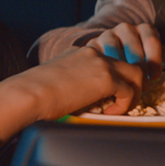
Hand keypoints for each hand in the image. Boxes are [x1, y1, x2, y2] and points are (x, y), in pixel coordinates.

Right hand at [0, 46, 142, 142]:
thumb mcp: (56, 81)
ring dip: (135, 92)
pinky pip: (129, 91)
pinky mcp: (105, 78)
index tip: (112, 93)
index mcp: (80, 52)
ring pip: (136, 73)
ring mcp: (100, 63)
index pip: (109, 58)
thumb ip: (72, 84)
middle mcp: (93, 53)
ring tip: (123, 107)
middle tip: (127, 100)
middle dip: (133, 81)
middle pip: (128, 62)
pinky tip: (110, 112)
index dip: (116, 76)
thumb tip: (80, 101)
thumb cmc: (34, 94)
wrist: (28, 93)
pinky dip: (125, 104)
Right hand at [85, 22, 164, 79]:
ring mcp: (107, 35)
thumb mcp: (153, 58)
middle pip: (133, 45)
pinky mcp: (92, 44)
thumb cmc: (137, 61)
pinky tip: (110, 82)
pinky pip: (99, 55)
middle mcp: (125, 28)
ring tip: (126, 85)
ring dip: (121, 68)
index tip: (155, 76)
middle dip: (139, 67)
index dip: (155, 58)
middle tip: (142, 85)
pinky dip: (104, 69)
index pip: (151, 38)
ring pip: (115, 49)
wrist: (110, 60)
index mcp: (144, 29)